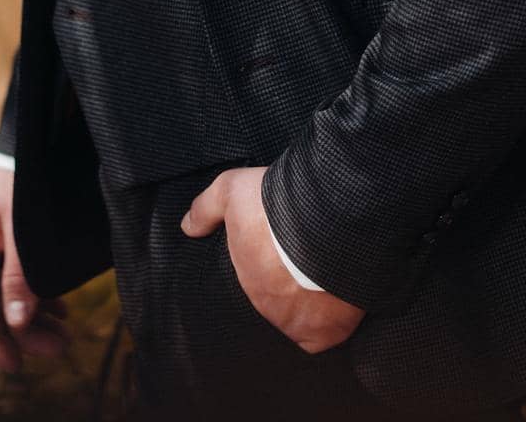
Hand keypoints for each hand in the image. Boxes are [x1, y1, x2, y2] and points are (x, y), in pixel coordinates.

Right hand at [0, 164, 68, 373]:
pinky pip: (22, 273)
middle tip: (59, 346)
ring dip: (37, 312)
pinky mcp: (13, 234)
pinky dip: (40, 291)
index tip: (18, 363)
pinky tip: (59, 305)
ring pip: (13, 290)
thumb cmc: (24, 179)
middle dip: (26, 329)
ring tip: (64, 330)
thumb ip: (20, 276)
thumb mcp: (22, 231)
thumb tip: (18, 321)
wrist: (34, 138)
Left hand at [180, 167, 364, 354]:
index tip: (275, 254)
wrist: (328, 216)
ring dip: (310, 301)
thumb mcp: (233, 190)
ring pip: (301, 319)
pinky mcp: (330, 331)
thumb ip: (207, 208)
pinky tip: (338, 301)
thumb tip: (187, 226)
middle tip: (302, 259)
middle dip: (287, 283)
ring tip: (324, 275)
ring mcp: (298, 324)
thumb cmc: (278, 205)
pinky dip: (332, 321)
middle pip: (277, 301)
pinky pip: (328, 334)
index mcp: (246, 280)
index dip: (264, 268)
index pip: (252, 284)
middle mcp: (267, 309)